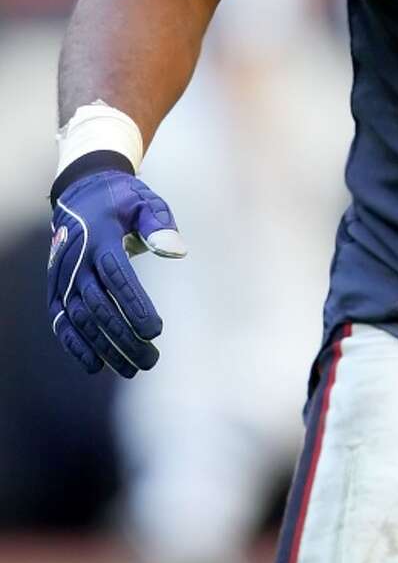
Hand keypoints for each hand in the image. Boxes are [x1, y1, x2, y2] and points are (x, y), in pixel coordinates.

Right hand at [48, 169, 186, 378]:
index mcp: (101, 237)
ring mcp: (63, 276)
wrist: (81, 194)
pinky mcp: (55, 288)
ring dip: (103, 347)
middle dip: (124, 337)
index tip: (155, 332)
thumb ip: (160, 226)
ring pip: (80, 319)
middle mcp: (77, 260)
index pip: (118, 277)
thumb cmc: (121, 201)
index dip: (135, 306)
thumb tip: (176, 251)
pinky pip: (61, 320)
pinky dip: (74, 344)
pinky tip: (94, 365)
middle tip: (151, 359)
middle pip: (99, 306)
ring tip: (130, 368)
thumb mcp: (145, 202)